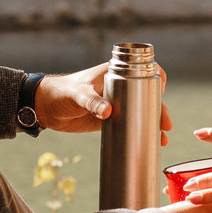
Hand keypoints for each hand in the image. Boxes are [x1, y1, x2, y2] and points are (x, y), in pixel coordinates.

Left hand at [37, 62, 171, 143]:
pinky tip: (150, 142)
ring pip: (141, 112)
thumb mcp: (77, 95)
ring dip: (153, 123)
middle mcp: (119, 88)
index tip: (161, 91)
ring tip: (162, 139)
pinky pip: (129, 124)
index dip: (156, 77)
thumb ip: (91, 102)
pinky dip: (140, 132)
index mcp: (114, 74)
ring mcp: (115, 104)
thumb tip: (108, 112)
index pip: (142, 70)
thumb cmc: (61, 92)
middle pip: (146, 96)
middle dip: (159, 109)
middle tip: (165, 125)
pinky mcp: (109, 119)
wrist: (46, 108)